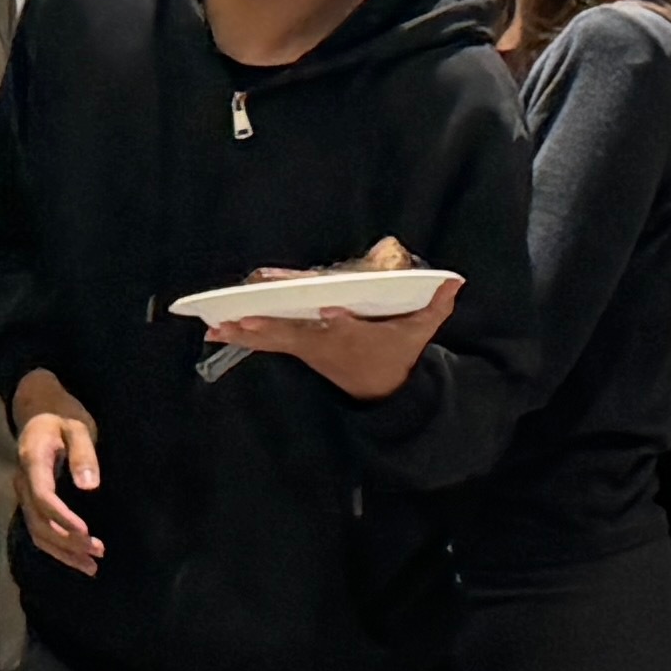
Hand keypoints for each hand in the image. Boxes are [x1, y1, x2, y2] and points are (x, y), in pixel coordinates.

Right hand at [14, 379, 106, 571]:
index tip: (86, 533)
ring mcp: (23, 493)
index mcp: (32, 462)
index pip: (42, 497)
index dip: (63, 518)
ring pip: (37, 531)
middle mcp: (22, 482)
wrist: (39, 410)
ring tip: (90, 566)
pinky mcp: (30, 501)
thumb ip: (84, 454)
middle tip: (97, 552)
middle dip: (67, 541)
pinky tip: (76, 558)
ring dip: (62, 551)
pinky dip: (56, 548)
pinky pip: (38, 529)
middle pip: (39, 521)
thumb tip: (89, 486)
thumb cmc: (62, 416)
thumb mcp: (78, 427)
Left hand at [212, 270, 458, 402]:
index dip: (339, 321)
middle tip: (244, 320)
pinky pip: (265, 341)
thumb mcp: (420, 331)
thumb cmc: (397, 351)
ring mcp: (309, 348)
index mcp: (357, 336)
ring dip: (244, 332)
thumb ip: (435, 305)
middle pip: (297, 334)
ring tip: (215, 327)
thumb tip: (455, 280)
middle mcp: (327, 343)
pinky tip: (214, 330)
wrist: (380, 389)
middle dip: (271, 327)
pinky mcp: (297, 348)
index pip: (347, 328)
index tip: (332, 311)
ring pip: (274, 338)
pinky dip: (241, 335)